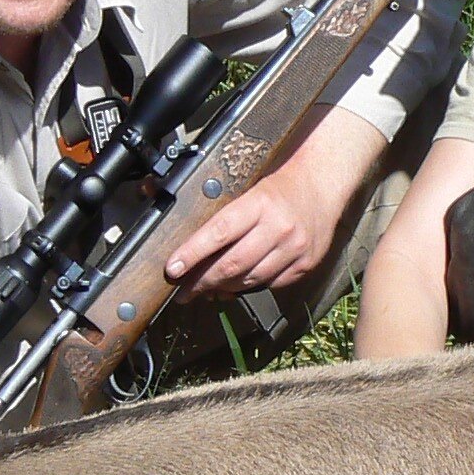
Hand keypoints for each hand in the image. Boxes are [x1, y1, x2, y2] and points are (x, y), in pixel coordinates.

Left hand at [164, 107, 387, 298]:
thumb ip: (210, 202)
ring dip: (223, 288)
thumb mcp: (246, 183)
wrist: (322, 184)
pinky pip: (269, 284)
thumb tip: (150, 192)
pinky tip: (234, 286)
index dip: (192, 254)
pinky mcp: (305, 264)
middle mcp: (278, 227)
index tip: (173, 270)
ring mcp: (294, 249)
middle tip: (183, 291)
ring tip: (205, 290)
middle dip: (202, 281)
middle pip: (232, 264)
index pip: (219, 233)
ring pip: (249, 280)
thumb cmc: (277, 184)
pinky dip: (248, 288)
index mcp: (259, 202)